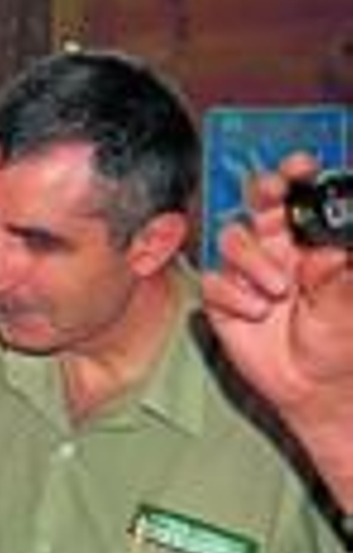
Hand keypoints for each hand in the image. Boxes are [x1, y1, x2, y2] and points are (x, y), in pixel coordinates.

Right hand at [201, 153, 352, 429]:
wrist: (313, 384)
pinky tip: (256, 313)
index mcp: (311, 239)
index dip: (295, 174)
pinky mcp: (222, 298)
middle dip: (263, 193)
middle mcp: (277, 248)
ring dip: (253, 260)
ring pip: (232, 239)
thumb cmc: (338, 339)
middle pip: (258, 203)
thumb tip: (331, 250)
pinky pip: (213, 282)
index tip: (300, 167)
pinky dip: (233, 296)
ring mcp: (246, 271)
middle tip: (272, 198)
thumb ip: (338, 276)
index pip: (300, 196)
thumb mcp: (348, 304)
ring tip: (278, 289)